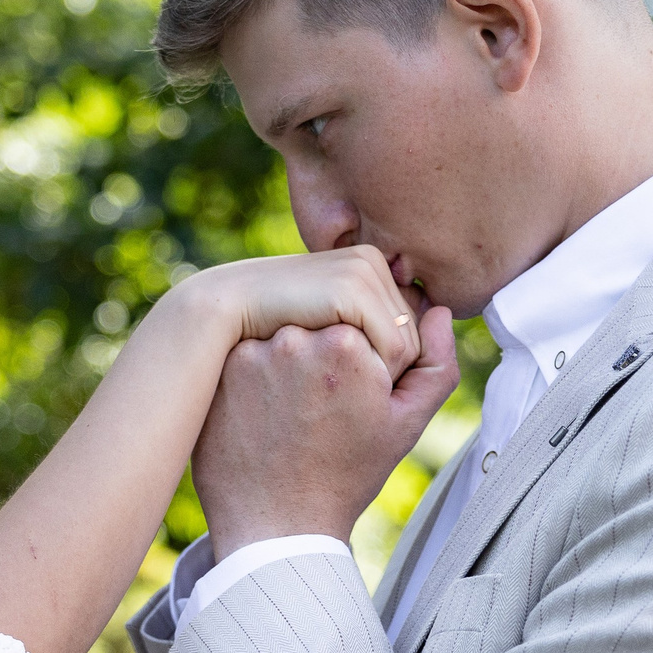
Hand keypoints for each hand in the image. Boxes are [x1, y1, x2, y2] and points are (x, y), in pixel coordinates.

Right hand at [182, 246, 420, 377]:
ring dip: (382, 378)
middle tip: (338, 390)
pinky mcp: (351, 290)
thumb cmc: (266, 333)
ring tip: (335, 390)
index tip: (343, 380)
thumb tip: (432, 313)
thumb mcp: (320, 325)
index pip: (411, 326)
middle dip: (388, 371)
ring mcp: (362, 272)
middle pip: (415, 335)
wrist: (221, 321)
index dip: (387, 364)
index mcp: (368, 265)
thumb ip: (364, 320)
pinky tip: (335, 385)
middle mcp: (372, 262)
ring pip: (409, 344)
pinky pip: (395, 348)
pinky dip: (376, 376)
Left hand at [193, 311, 459, 559]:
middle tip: (325, 408)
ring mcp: (251, 350)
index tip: (356, 399)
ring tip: (294, 412)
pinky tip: (267, 412)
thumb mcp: (405, 424)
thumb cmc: (346, 476)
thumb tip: (436, 310)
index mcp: (349, 341)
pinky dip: (259, 373)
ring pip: (286, 334)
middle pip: (326, 322)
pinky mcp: (219, 368)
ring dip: (293, 361)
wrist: (276, 524)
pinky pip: (249, 352)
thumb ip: (435, 362)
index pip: (368, 323)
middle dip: (331, 356)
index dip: (369, 360)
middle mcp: (295, 336)